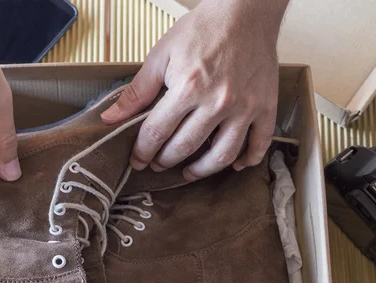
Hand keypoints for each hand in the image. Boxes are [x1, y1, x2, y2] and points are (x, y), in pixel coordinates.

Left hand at [101, 0, 288, 180]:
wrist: (245, 10)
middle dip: (166, 161)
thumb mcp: (161, 55)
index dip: (142, 152)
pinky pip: (259, 143)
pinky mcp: (266, 106)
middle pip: (186, 148)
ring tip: (189, 173)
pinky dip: (247, 160)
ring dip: (202, 171)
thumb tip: (109, 119)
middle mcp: (217, 102)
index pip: (157, 133)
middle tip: (158, 164)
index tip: (136, 161)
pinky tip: (234, 165)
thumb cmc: (202, 30)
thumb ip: (136, 92)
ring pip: (222, 155)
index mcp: (188, 88)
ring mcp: (244, 107)